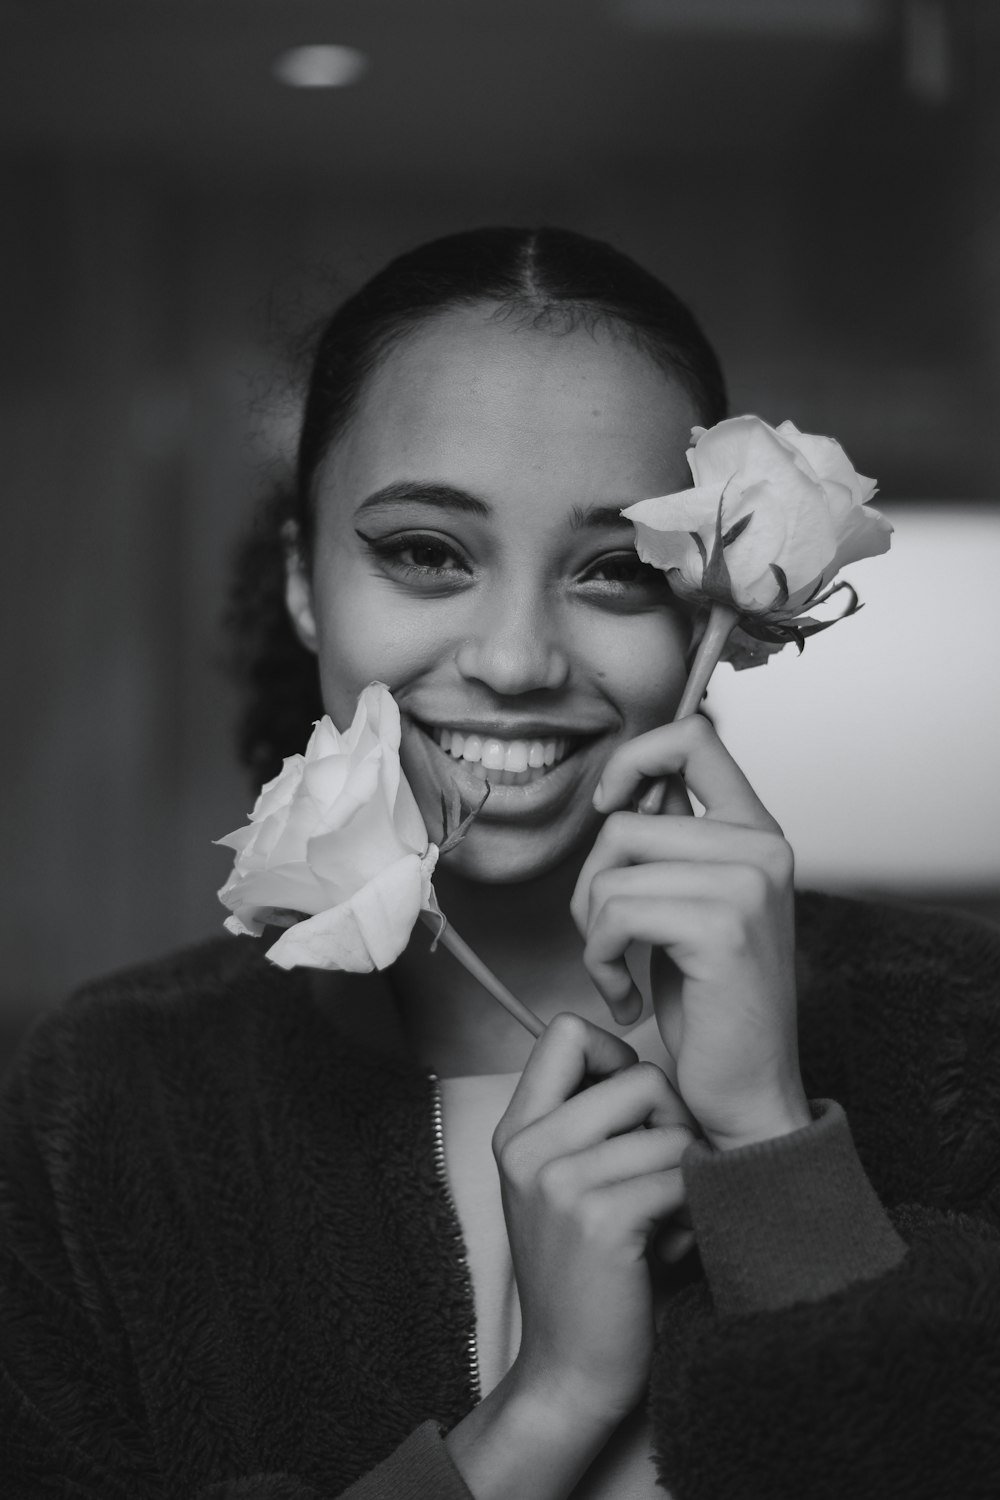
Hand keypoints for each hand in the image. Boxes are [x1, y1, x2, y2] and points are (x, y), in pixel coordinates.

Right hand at [492, 1014, 693, 1430]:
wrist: (571, 1372)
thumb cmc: (587, 1275)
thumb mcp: (564, 1188)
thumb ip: (588, 1125)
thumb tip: (655, 1076)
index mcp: (516, 1132)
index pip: (567, 1032)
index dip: (617, 1056)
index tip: (634, 1107)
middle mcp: (527, 1148)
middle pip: (638, 1074)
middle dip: (674, 1118)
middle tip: (669, 1170)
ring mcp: (558, 1181)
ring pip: (669, 1125)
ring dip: (689, 1169)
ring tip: (671, 1213)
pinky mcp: (600, 1218)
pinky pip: (680, 1173)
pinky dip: (694, 1207)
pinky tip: (676, 1240)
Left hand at [571, 714, 810, 1152]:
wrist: (747, 1094)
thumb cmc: (709, 1006)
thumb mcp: (689, 905)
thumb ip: (670, 843)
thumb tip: (621, 791)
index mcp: (758, 833)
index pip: (694, 737)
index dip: (634, 761)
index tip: (610, 811)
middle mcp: (763, 848)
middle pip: (625, 819)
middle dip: (590, 883)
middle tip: (605, 939)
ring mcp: (748, 884)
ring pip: (612, 869)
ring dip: (591, 929)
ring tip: (616, 970)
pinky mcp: (722, 926)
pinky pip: (614, 914)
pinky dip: (599, 962)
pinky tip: (625, 997)